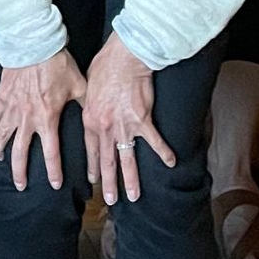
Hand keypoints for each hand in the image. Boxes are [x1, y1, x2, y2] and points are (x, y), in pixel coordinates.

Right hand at [0, 49, 86, 190]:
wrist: (34, 43)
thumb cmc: (57, 63)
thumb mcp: (79, 85)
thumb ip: (85, 103)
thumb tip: (96, 114)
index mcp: (47, 118)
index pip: (50, 153)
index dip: (52, 171)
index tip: (54, 184)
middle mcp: (27, 118)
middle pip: (20, 152)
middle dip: (19, 172)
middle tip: (20, 185)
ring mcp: (11, 107)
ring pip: (1, 136)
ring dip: (0, 150)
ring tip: (1, 159)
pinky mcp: (2, 95)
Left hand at [81, 34, 174, 207]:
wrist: (124, 58)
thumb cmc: (105, 67)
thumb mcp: (87, 87)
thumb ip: (87, 104)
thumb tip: (87, 111)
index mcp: (90, 120)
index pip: (91, 150)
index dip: (93, 166)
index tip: (93, 180)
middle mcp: (106, 128)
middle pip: (107, 161)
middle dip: (109, 183)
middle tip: (110, 200)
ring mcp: (125, 126)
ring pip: (128, 159)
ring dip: (131, 179)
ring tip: (133, 196)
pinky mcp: (143, 121)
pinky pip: (155, 142)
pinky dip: (164, 153)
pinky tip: (171, 163)